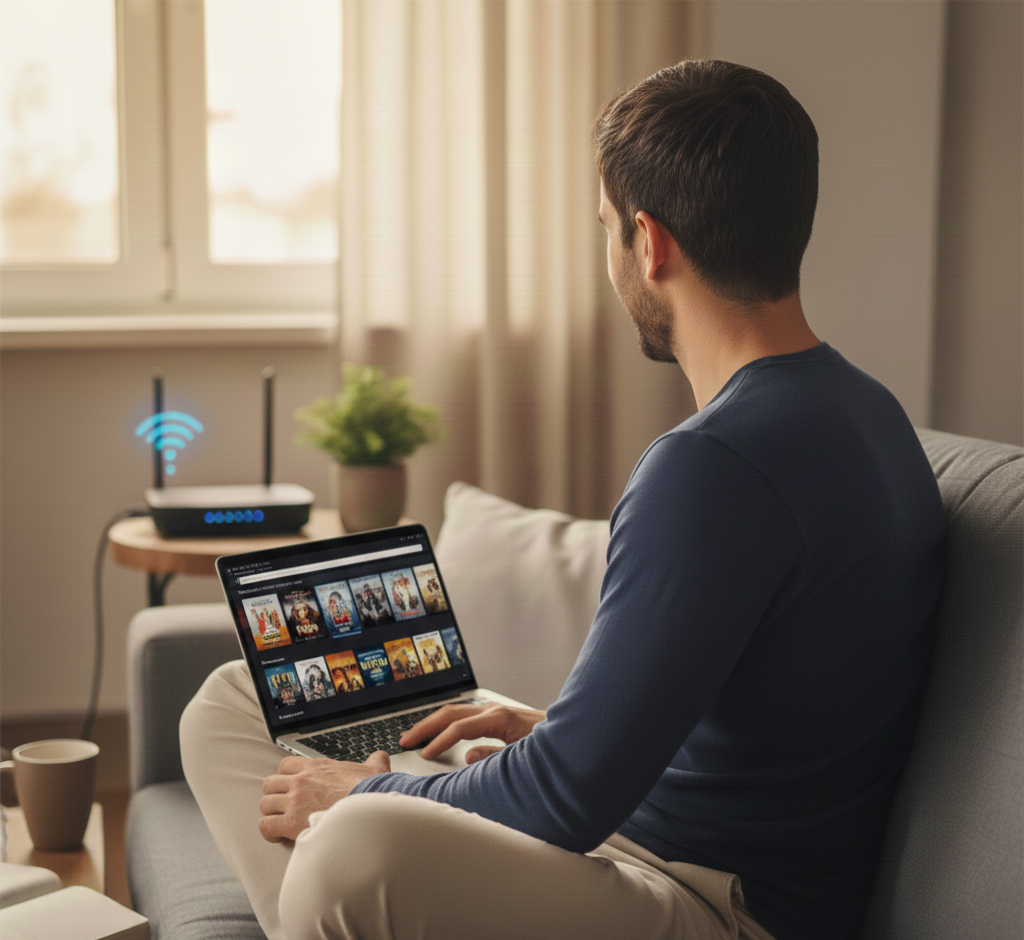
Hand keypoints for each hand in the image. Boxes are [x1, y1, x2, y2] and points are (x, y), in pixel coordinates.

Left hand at [258, 751, 390, 842]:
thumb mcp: (373, 768)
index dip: (286, 777)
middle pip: (270, 783)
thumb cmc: (369, 790)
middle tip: (284, 805)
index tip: (291, 786)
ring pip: (265, 804)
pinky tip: (278, 835)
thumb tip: (379, 757)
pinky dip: (269, 831)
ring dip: (272, 813)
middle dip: (275, 795)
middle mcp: (300, 781)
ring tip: (281, 821)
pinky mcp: (291, 822)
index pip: (286, 765)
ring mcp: (294, 801)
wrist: (367, 808)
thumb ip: (373, 760)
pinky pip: (266, 825)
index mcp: (316, 767)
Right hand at [399, 702, 545, 762]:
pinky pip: (465, 717)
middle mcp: (495, 711)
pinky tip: (441, 735)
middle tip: (405, 740)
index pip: (460, 728)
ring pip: (456, 712)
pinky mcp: (499, 717)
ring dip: (433, 723)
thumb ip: (494, 758)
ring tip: (415, 737)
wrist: (575, 736)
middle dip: (426, 726)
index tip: (425, 755)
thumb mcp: (524, 758)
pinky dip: (447, 724)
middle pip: (451, 713)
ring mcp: (496, 712)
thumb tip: (466, 754)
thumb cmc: (554, 749)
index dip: (440, 742)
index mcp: (500, 718)